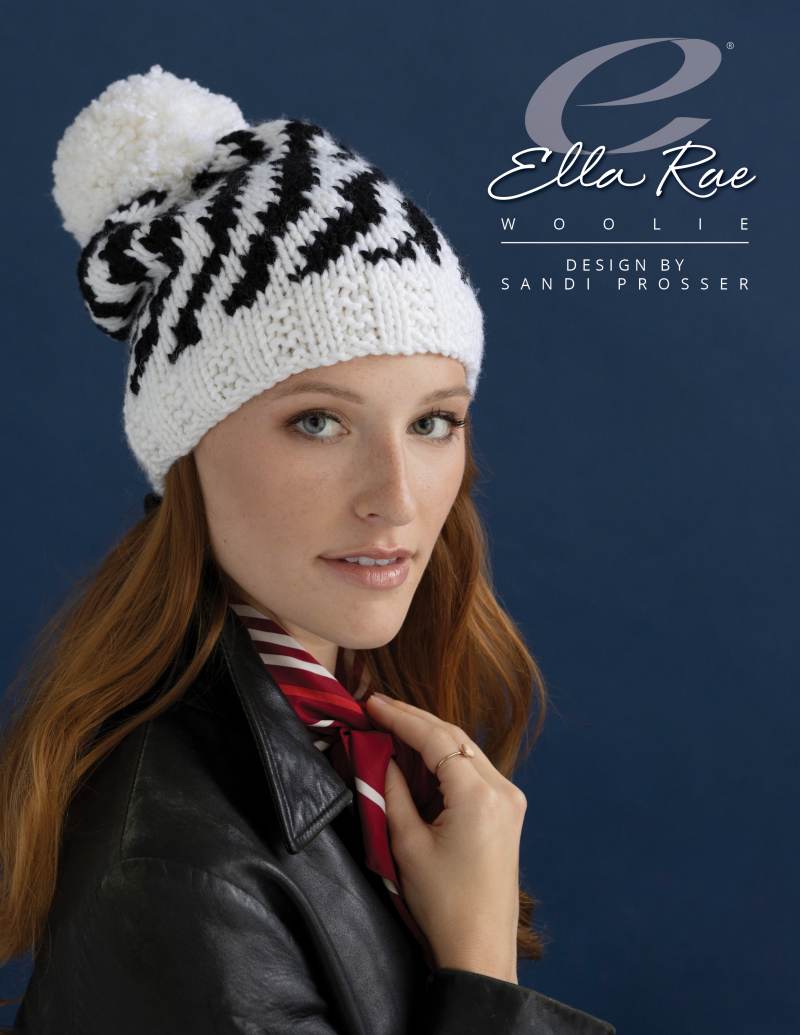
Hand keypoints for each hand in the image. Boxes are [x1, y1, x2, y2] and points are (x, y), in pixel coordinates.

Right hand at [364, 692, 525, 982]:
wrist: (480, 951)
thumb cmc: (443, 904)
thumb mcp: (408, 845)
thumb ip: (393, 792)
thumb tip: (382, 757)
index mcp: (479, 795)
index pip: (436, 738)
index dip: (400, 717)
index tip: (371, 703)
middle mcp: (502, 789)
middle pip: (454, 737)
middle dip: (414, 719)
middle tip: (378, 706)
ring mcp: (510, 800)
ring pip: (465, 750)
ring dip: (430, 736)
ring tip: (393, 723)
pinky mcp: (508, 812)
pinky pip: (474, 770)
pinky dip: (446, 757)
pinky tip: (420, 754)